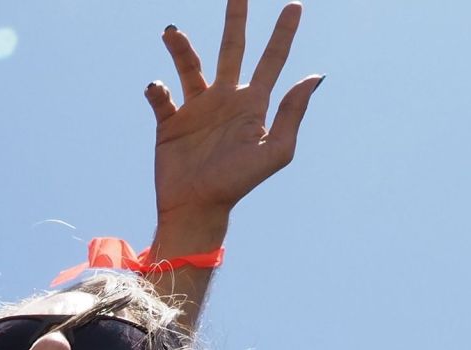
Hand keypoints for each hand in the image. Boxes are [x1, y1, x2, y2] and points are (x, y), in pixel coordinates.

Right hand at [147, 1, 322, 230]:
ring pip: (190, 66)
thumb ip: (292, 113)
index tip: (294, 5)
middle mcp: (225, 98)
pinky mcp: (170, 123)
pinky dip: (157, 90)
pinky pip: (162, 98)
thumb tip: (313, 76)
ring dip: (181, 48)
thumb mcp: (275, 151)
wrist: (197, 207)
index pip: (273, 59)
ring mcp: (197, 109)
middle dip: (236, 18)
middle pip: (232, 48)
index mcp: (253, 103)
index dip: (284, 33)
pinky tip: (156, 88)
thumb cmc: (239, 183)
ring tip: (170, 32)